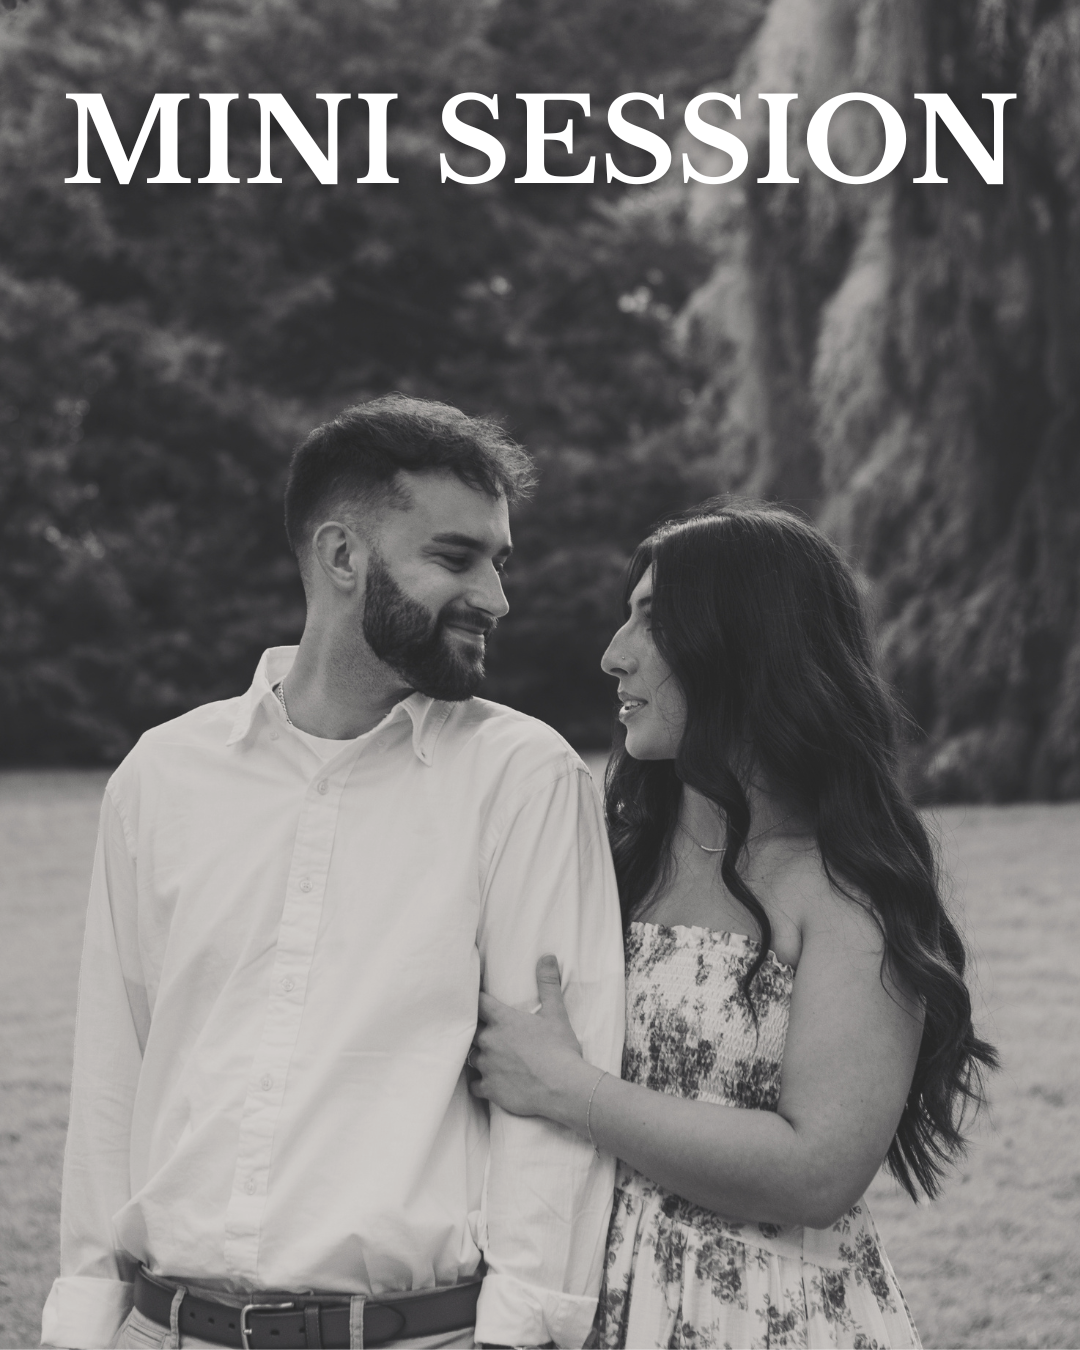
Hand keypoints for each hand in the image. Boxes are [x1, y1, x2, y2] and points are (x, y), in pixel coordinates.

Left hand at [469, 955, 590, 1123]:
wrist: (563, 1088)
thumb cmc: (560, 1049)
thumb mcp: (556, 1013)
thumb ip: (548, 984)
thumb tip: (547, 957)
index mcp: (503, 1020)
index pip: (477, 1002)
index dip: (475, 1000)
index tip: (474, 1000)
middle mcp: (489, 1041)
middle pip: (469, 1031)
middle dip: (475, 1030)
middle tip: (481, 1030)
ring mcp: (487, 1066)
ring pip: (470, 1057)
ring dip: (477, 1056)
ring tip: (486, 1056)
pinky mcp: (489, 1089)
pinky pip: (474, 1085)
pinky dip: (480, 1083)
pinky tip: (488, 1082)